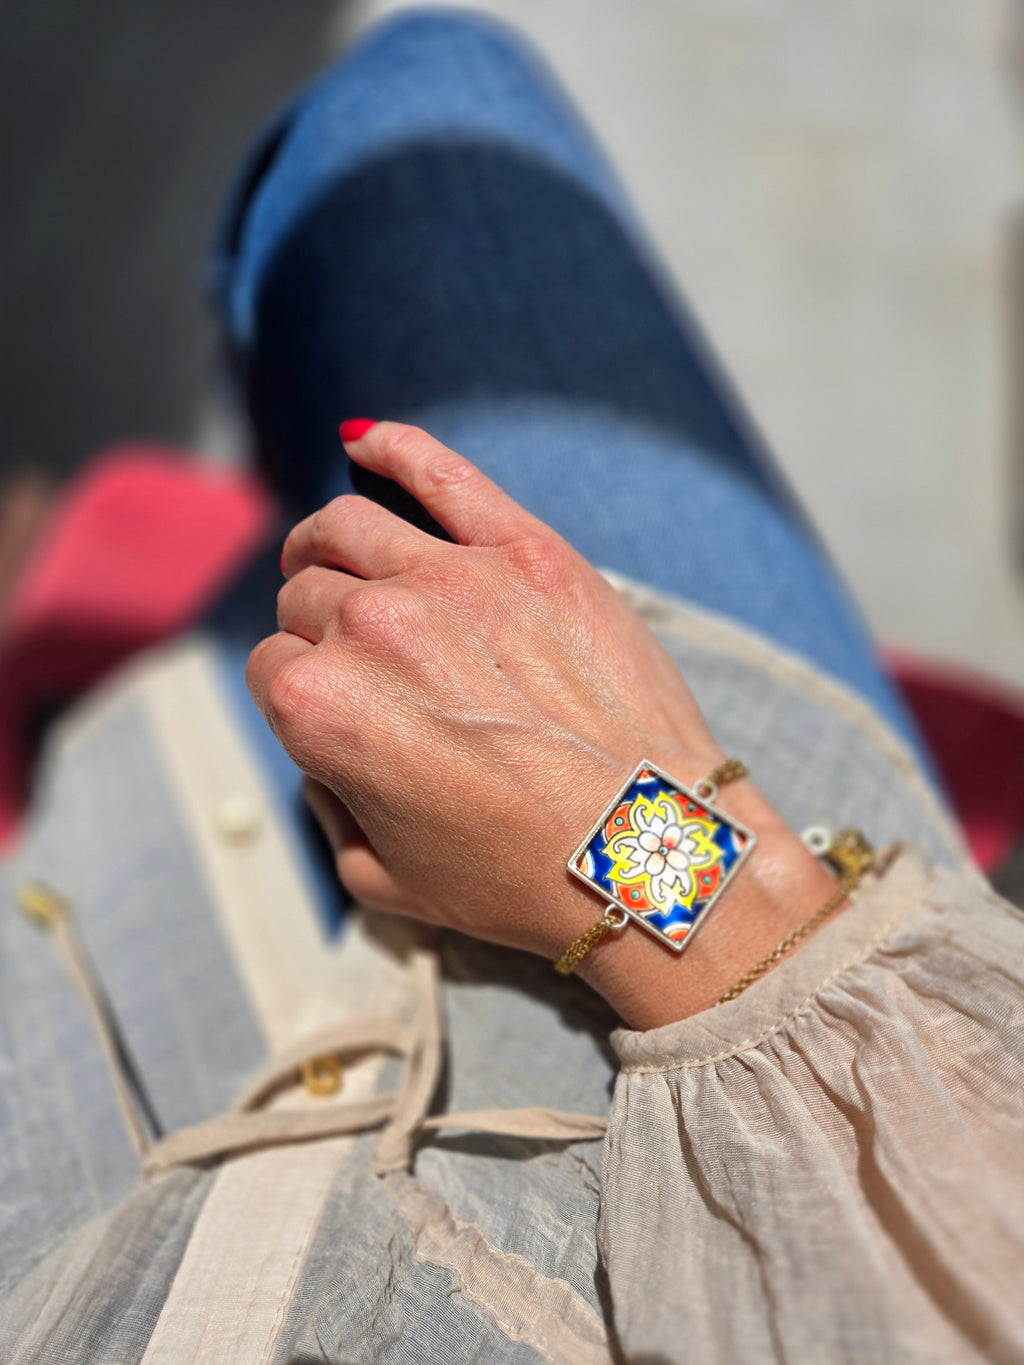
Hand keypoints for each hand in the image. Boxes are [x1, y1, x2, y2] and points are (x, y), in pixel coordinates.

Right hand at [247, 422, 834, 1026]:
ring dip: (325, 541)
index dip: (296, 692)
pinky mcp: (528, 551)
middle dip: (316, 626)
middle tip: (357, 658)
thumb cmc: (522, 878)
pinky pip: (442, 473)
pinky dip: (392, 447)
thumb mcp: (381, 880)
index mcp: (320, 706)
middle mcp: (374, 627)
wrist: (650, 854)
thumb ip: (328, 804)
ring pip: (349, 527)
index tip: (331, 710)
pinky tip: (363, 443)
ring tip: (334, 555)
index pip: (271, 666)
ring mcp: (454, 577)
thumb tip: (328, 748)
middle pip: (308, 595)